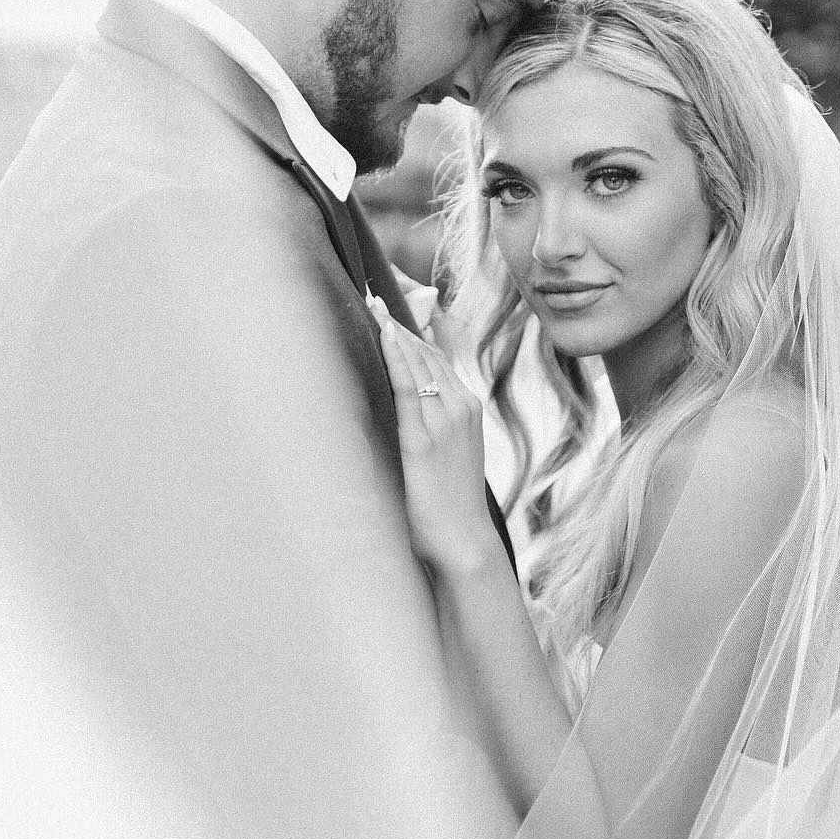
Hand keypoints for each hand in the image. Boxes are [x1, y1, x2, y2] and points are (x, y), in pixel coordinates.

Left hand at [369, 296, 500, 575]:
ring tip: (371, 303)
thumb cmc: (450, 507)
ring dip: (393, 331)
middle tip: (372, 296)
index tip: (388, 308)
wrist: (464, 542)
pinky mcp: (424, 439)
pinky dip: (396, 357)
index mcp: (468, 409)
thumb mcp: (448, 457)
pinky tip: (383, 335)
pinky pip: (409, 387)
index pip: (438, 357)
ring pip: (418, 363)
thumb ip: (434, 428)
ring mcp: (445, 421)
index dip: (412, 330)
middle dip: (399, 322)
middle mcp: (461, 407)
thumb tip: (412, 412)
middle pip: (427, 352)